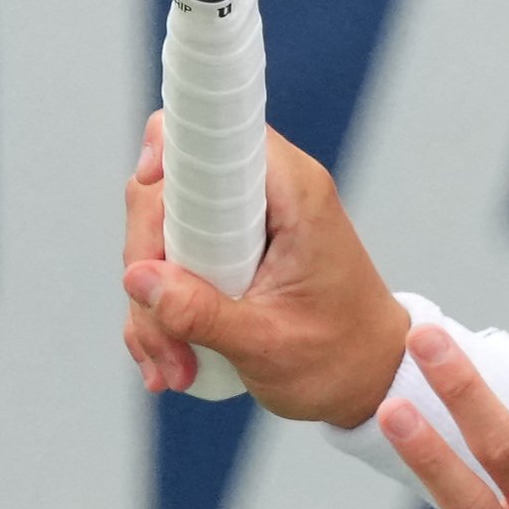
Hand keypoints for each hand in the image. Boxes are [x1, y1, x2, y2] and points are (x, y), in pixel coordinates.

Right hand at [119, 116, 413, 422]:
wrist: (370, 377)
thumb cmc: (340, 355)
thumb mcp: (268, 343)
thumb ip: (201, 312)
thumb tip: (139, 280)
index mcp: (293, 193)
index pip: (220, 130)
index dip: (173, 146)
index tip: (149, 181)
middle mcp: (266, 195)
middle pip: (167, 191)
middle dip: (149, 267)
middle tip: (165, 334)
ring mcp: (242, 222)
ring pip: (160, 236)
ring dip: (153, 306)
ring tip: (175, 366)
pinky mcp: (226, 250)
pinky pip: (170, 265)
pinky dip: (160, 313)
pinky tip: (171, 361)